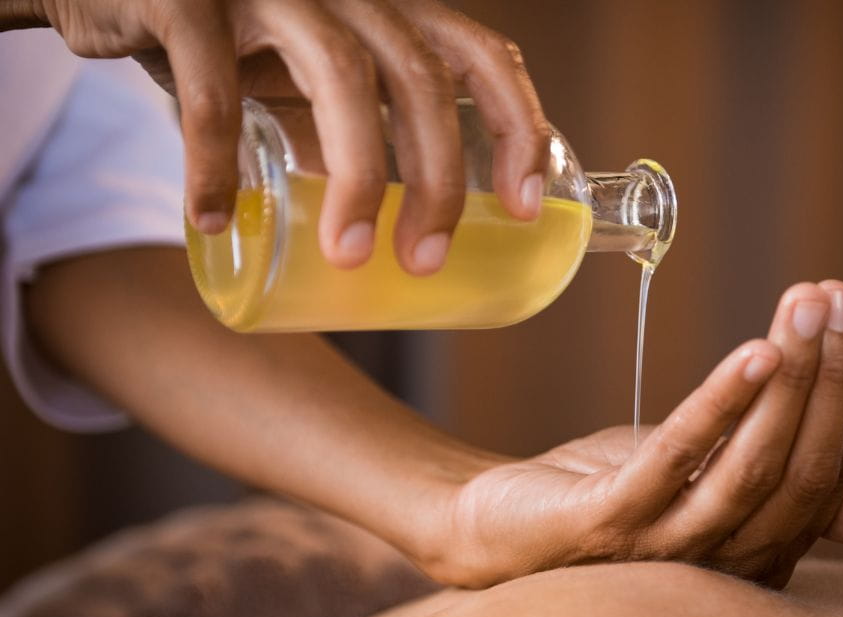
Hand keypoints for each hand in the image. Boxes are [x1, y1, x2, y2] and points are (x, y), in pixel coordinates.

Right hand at [33, 0, 548, 272]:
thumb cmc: (226, 36)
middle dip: (438, 179)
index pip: (481, 54)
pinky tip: (214, 218)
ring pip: (340, 77)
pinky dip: (214, 160)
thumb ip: (343, 128)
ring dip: (355, 177)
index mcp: (386, 9)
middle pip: (421, 79)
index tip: (526, 207)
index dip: (519, 126)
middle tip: (425, 260)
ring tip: (351, 256)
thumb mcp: (302, 77)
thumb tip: (377, 213)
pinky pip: (212, 88)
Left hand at [416, 281, 842, 587]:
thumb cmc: (614, 498)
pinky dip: (720, 404)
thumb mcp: (709, 486)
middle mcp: (724, 562)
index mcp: (759, 551)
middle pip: (802, 471)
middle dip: (832, 378)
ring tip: (807, 308)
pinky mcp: (610, 523)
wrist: (501, 527)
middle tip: (842, 299)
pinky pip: (675, 459)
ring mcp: (666, 547)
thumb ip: (781, 487)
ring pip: (751, 466)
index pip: (829, 475)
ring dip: (790, 380)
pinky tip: (753, 351)